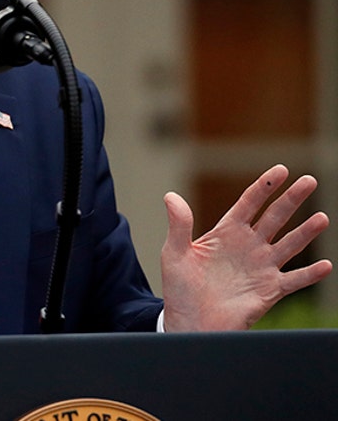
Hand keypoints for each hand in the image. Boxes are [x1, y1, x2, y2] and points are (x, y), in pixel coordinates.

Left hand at [161, 164, 331, 331]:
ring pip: (289, 245)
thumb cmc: (180, 289)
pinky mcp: (269, 290)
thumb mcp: (174, 254)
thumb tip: (170, 196)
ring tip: (322, 218)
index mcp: (226, 233)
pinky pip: (293, 280)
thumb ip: (178, 226)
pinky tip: (324, 266)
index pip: (248, 204)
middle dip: (291, 199)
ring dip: (305, 232)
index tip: (281, 169)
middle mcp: (248, 246)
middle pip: (274, 217)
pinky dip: (309, 274)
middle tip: (310, 180)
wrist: (189, 323)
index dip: (264, 186)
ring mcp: (261, 267)